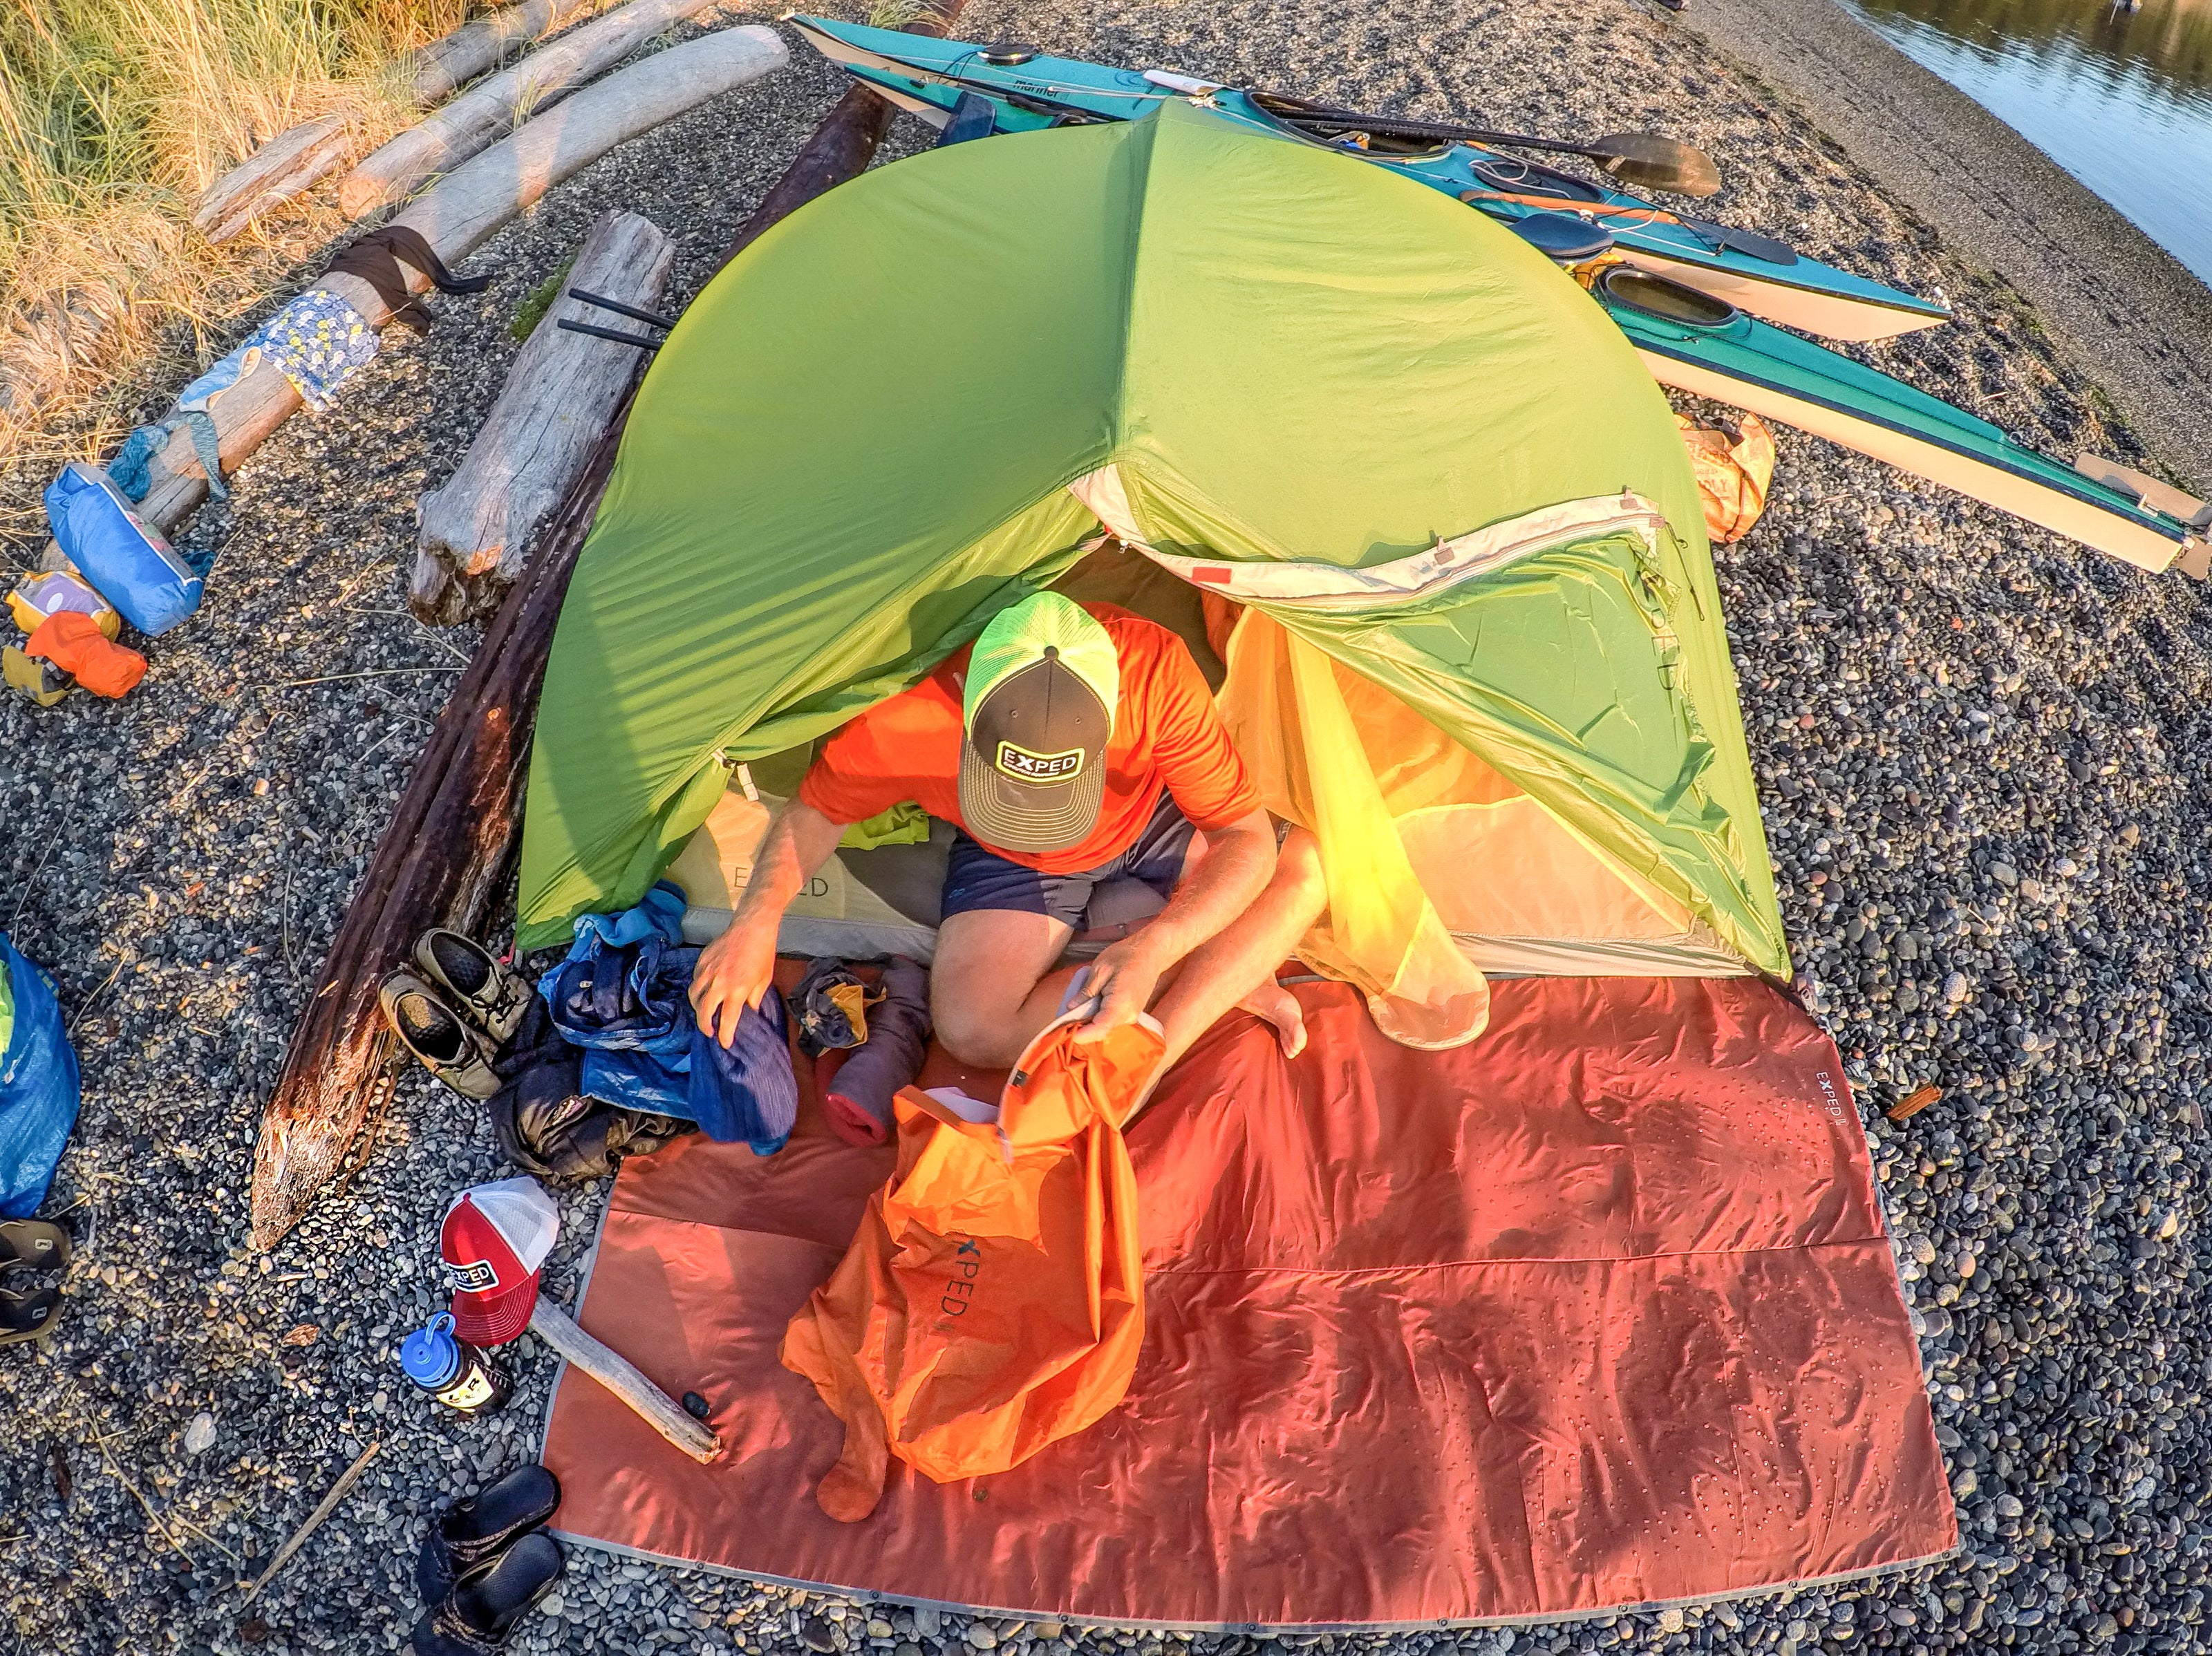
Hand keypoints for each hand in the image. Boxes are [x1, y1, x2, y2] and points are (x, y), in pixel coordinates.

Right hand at [689, 910, 777, 1045]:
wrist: (752, 927)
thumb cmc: (762, 953)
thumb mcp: (763, 980)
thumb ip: (754, 998)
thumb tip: (748, 1010)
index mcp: (737, 990)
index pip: (727, 1020)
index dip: (724, 1035)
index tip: (724, 1043)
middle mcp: (719, 983)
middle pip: (703, 1012)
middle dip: (704, 1026)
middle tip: (709, 1032)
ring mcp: (708, 971)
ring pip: (693, 996)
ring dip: (697, 1008)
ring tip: (704, 1012)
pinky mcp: (701, 961)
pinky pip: (694, 980)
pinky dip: (697, 989)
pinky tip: (704, 991)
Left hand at [1071, 935, 1164, 1043]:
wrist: (1151, 952)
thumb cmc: (1126, 955)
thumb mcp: (1100, 969)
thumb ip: (1086, 992)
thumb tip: (1070, 1008)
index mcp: (1120, 1004)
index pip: (1099, 1029)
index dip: (1081, 1035)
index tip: (1064, 1031)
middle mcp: (1128, 1015)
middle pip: (1101, 1031)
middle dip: (1082, 1027)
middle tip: (1064, 1018)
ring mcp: (1132, 1016)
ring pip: (1106, 1026)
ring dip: (1090, 1021)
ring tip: (1077, 1008)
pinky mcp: (1132, 1013)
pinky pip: (1112, 1020)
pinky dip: (1099, 1016)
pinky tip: (1091, 1005)